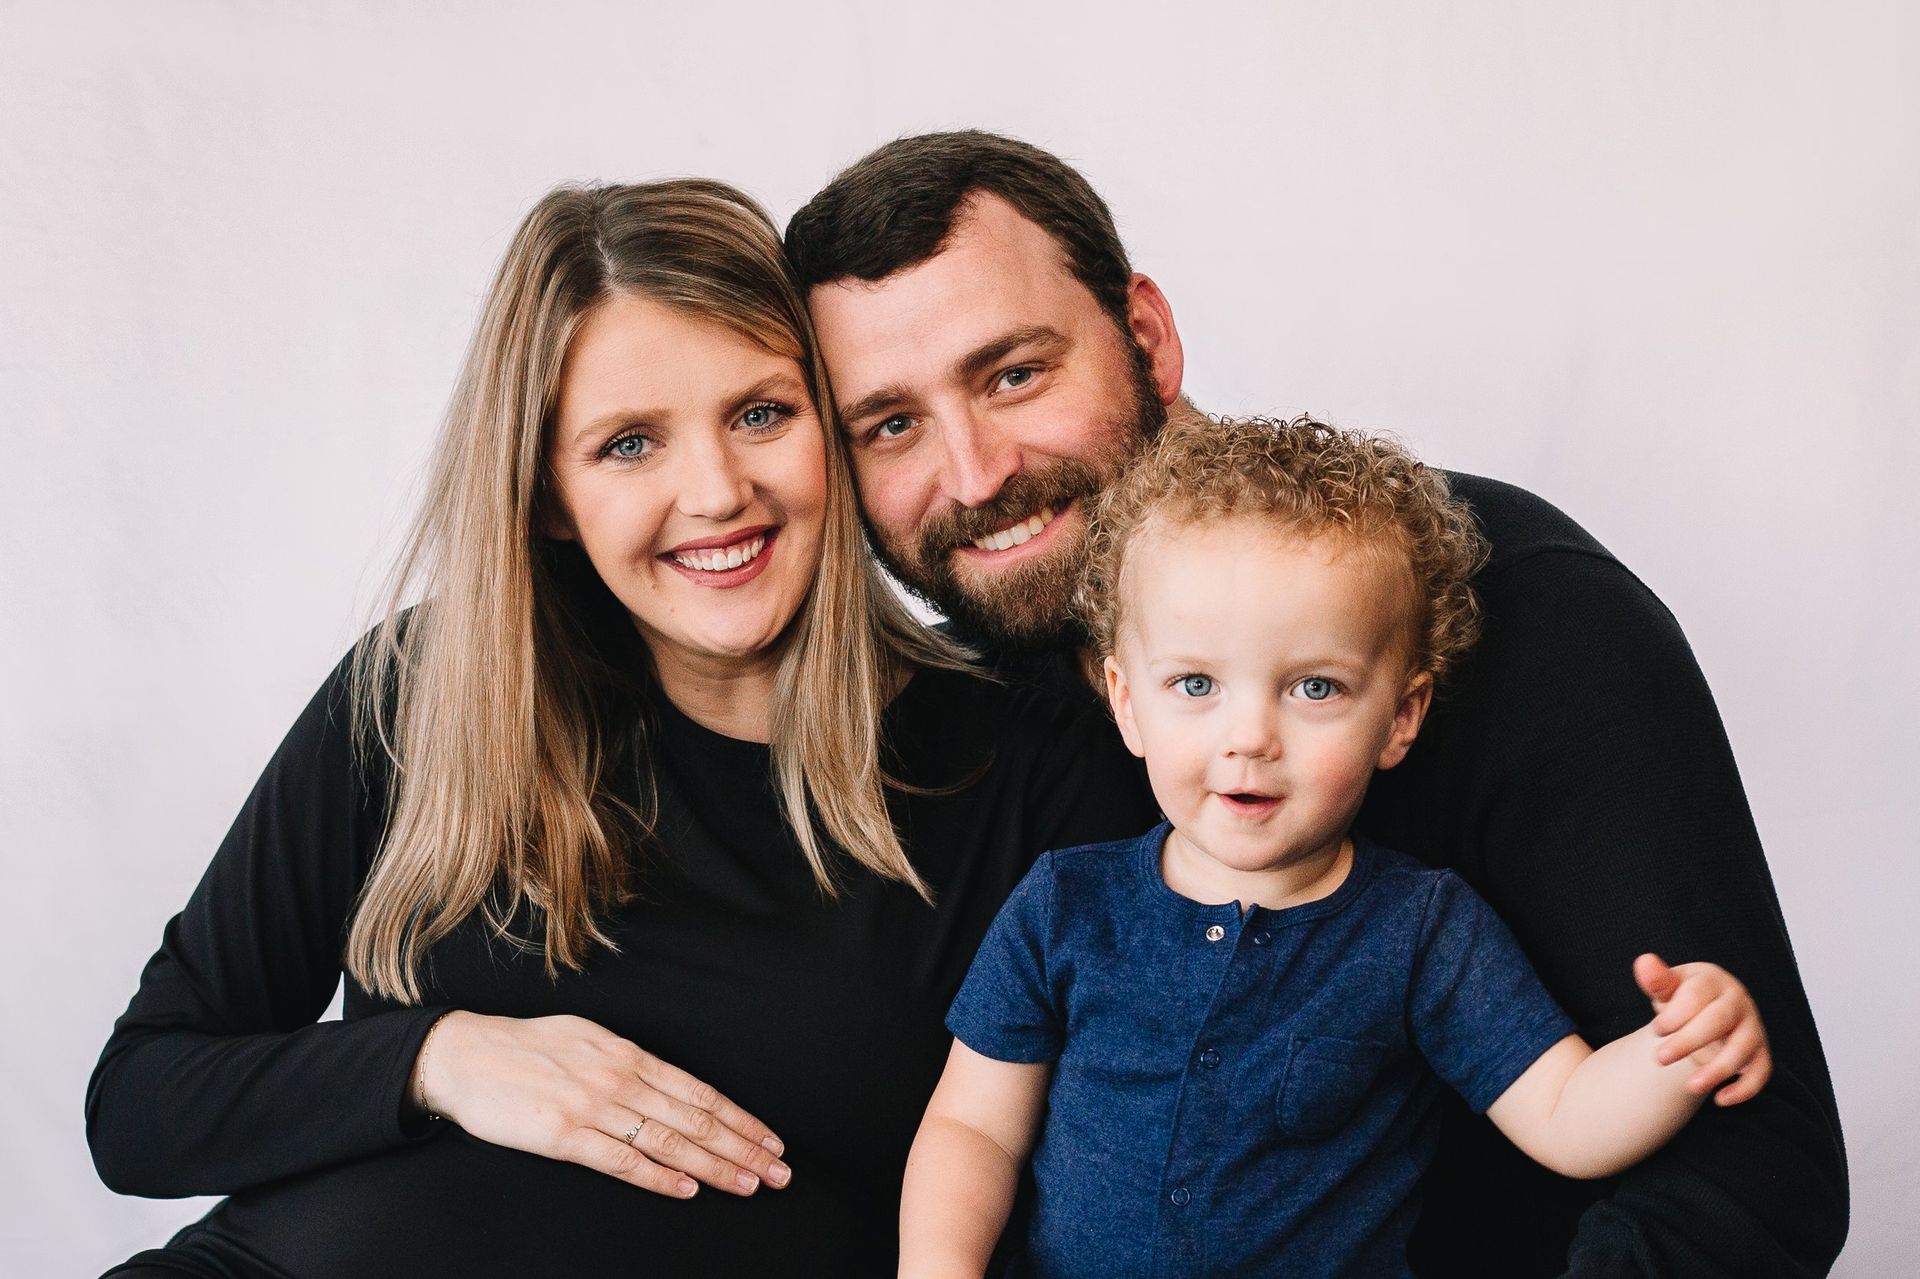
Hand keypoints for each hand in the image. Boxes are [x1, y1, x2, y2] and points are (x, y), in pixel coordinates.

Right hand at [414, 1012, 790, 1197]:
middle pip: (695, 1118)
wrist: (464, 1056)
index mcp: (628, 1053)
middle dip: (742, 1145)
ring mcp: (593, 1106)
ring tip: (749, 1183)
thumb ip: (628, 1062)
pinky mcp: (563, 1135)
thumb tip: (666, 1084)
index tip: (771, 1139)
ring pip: (668, 1141)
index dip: (740, 1118)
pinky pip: (621, 1160)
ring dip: (714, 1165)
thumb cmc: (526, 1048)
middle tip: (779, 1171)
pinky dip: (659, 1177)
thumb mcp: (587, 1038)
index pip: (699, 1091)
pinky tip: (687, 1188)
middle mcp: (620, 1077)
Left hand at [1633, 953, 1771, 1105]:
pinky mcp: (1760, 1052)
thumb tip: (1643, 962)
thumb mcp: (1667, 989)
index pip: (1696, 995)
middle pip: (1719, 1020)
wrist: (1705, 1015)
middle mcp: (1737, 1001)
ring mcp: (1752, 1027)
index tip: (1655, 1030)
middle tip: (1660, 1058)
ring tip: (1691, 1087)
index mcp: (1712, 980)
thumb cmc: (1682, 1000)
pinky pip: (1761, 1071)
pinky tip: (1721, 1100)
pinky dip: (1745, 1088)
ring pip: (1742, 1048)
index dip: (1676, 1014)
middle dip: (1689, 1041)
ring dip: (1718, 1069)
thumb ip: (1657, 980)